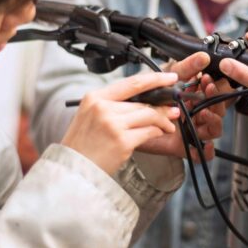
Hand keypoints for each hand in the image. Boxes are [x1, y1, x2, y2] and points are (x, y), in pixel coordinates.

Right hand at [62, 72, 179, 174]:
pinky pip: (148, 132)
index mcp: (95, 97)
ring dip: (163, 120)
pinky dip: (157, 132)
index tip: (169, 78)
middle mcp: (103, 108)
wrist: (73, 169)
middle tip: (173, 110)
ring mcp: (113, 124)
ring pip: (148, 115)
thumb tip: (143, 102)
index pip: (131, 83)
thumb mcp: (90, 116)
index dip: (154, 79)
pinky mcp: (122, 141)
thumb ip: (113, 105)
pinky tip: (159, 133)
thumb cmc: (83, 145)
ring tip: (169, 125)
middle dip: (162, 107)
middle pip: (142, 102)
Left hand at [137, 52, 226, 161]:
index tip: (207, 79)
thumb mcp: (169, 78)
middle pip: (218, 112)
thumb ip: (187, 67)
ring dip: (214, 121)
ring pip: (213, 130)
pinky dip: (207, 151)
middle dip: (216, 101)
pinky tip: (205, 144)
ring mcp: (190, 130)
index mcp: (196, 98)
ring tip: (204, 113)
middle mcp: (195, 114)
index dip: (215, 87)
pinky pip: (200, 153)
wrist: (128, 116)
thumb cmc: (150, 96)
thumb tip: (203, 56)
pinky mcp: (182, 146)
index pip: (214, 94)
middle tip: (207, 91)